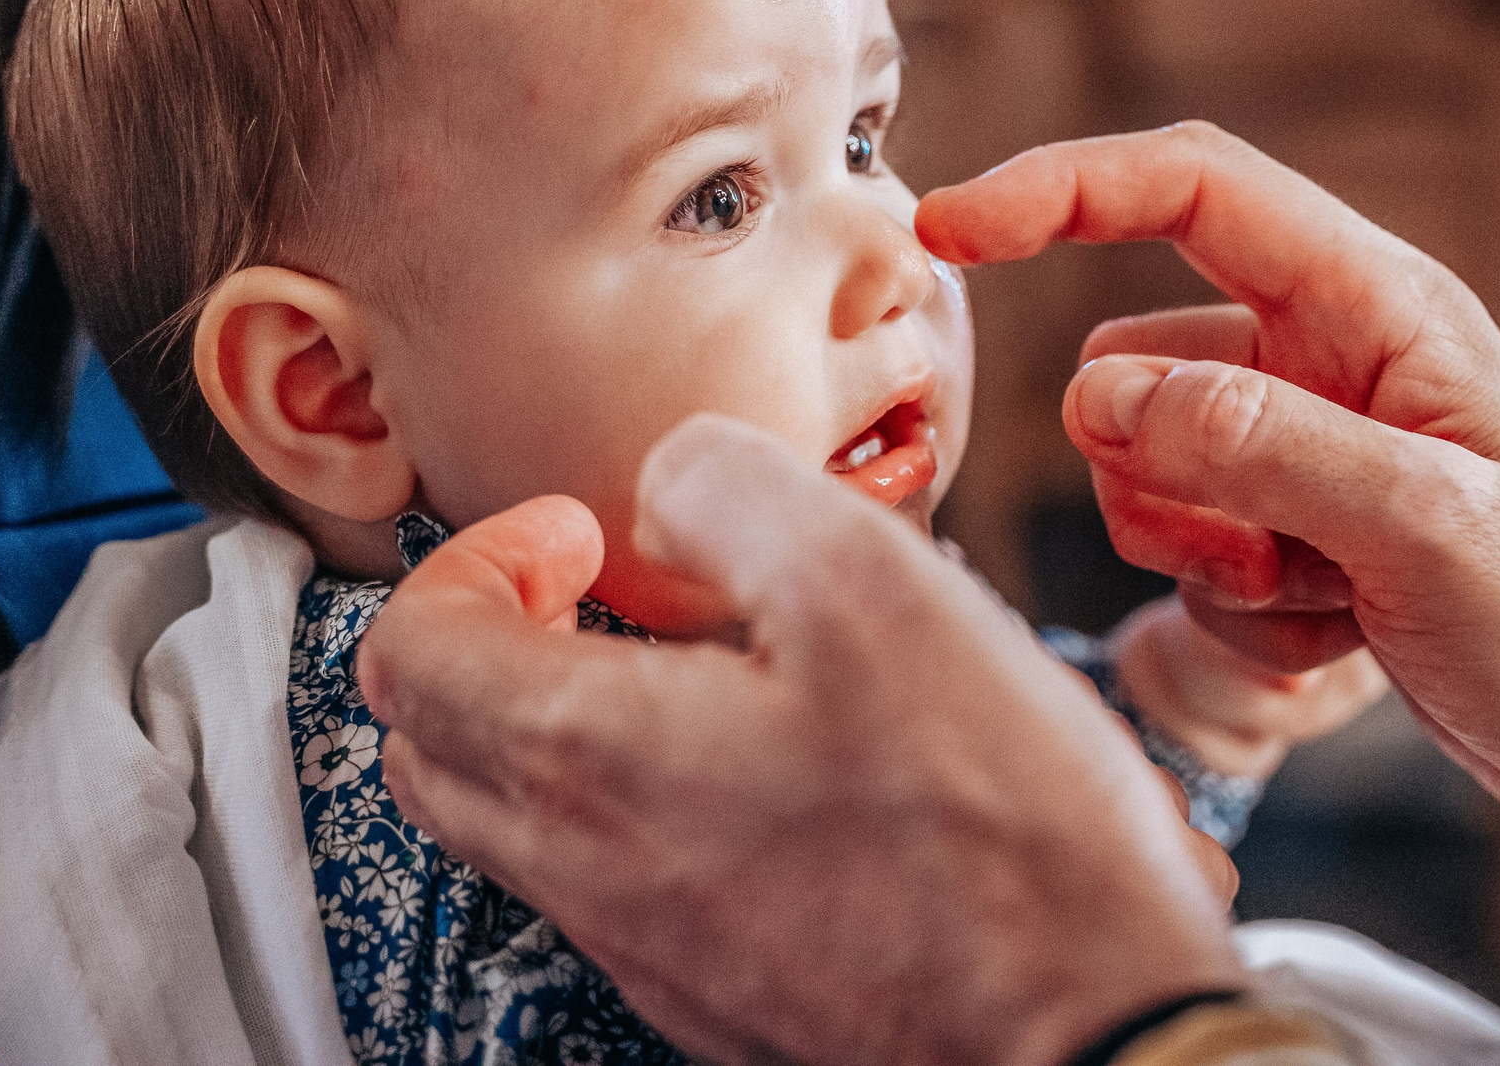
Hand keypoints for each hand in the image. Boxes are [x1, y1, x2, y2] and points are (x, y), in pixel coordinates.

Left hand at [355, 416, 1246, 1065]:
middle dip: (493, 641)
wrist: (1088, 1036)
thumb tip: (666, 487)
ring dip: (568, 723)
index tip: (577, 532)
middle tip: (596, 592)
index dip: (476, 557)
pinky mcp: (718, 994)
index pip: (411, 650)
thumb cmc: (990, 834)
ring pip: (524, 824)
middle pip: (436, 747)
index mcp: (587, 758)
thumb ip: (727, 488)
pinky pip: (622, 885)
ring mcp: (649, 949)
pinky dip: (646, 803)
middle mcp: (589, 871)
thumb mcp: (867, 579)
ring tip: (702, 668)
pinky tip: (777, 764)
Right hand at [916, 122, 1499, 957]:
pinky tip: (1342, 646)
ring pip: (1157, 472)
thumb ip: (1255, 442)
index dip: (1059, 188)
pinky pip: (1200, 555)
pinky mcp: (1316, 539)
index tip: (949, 227)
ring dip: (1205, 554)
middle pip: (1143, 365)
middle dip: (1159, 471)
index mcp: (1378, 309)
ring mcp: (1321, 455)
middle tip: (1260, 549)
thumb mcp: (1424, 525)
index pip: (1191, 190)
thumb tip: (1096, 394)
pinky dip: (1243, 612)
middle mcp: (1337, 363)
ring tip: (1320, 602)